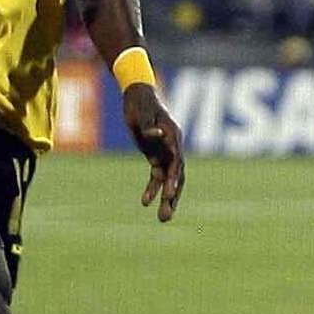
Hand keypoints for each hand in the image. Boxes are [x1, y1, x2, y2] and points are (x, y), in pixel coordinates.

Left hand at [127, 84, 185, 221]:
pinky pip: (156, 175)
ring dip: (166, 198)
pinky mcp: (156, 155)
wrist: (137, 94)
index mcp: (173, 136)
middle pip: (176, 175)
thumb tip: (157, 134)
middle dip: (172, 197)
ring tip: (163, 219)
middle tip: (166, 217)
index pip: (177, 161)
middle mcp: (173, 146)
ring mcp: (165, 152)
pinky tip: (145, 202)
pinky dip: (153, 189)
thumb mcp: (140, 113)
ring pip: (169, 179)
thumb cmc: (138, 102)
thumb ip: (148, 125)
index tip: (168, 194)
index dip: (173, 178)